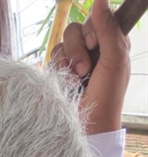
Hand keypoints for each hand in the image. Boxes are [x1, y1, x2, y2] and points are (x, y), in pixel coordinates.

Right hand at [51, 0, 129, 134]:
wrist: (89, 127)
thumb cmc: (107, 97)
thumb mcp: (114, 59)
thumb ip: (107, 28)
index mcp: (110, 43)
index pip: (96, 18)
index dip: (92, 28)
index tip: (94, 44)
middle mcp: (92, 50)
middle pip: (75, 28)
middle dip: (78, 49)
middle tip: (85, 69)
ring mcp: (74, 61)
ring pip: (62, 43)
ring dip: (68, 62)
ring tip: (76, 81)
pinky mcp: (59, 73)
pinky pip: (52, 58)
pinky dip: (58, 71)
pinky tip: (67, 85)